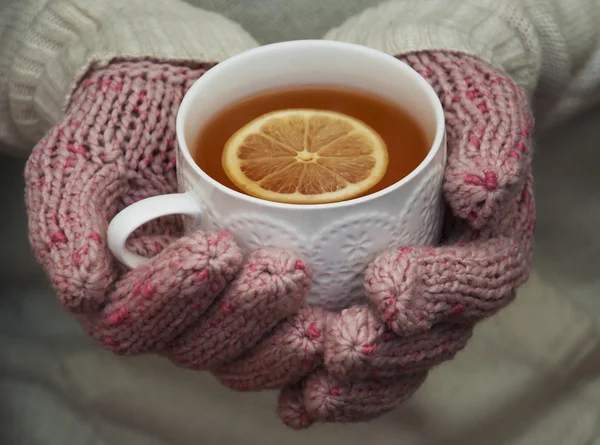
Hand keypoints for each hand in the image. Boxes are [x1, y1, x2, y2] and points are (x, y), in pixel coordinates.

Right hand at [24, 60, 325, 386]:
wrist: (170, 107)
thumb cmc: (119, 135)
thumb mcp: (76, 167)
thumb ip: (68, 228)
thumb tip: (83, 292)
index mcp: (120, 291)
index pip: (134, 323)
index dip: (172, 297)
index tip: (216, 245)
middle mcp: (172, 312)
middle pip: (199, 347)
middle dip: (240, 316)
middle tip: (283, 270)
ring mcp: (220, 307)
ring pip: (243, 356)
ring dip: (278, 341)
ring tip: (314, 307)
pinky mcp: (262, 299)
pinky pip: (280, 339)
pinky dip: (305, 344)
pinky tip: (335, 322)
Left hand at [276, 51, 534, 427]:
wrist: (406, 114)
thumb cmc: (442, 107)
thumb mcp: (477, 101)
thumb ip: (491, 142)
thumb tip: (479, 195)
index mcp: (489, 240)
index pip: (481, 277)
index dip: (439, 290)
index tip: (388, 286)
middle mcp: (452, 285)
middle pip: (435, 338)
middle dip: (389, 352)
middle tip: (343, 346)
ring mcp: (411, 308)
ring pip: (395, 365)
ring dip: (354, 387)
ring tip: (311, 394)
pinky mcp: (367, 312)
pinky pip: (360, 367)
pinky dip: (329, 390)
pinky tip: (293, 402)